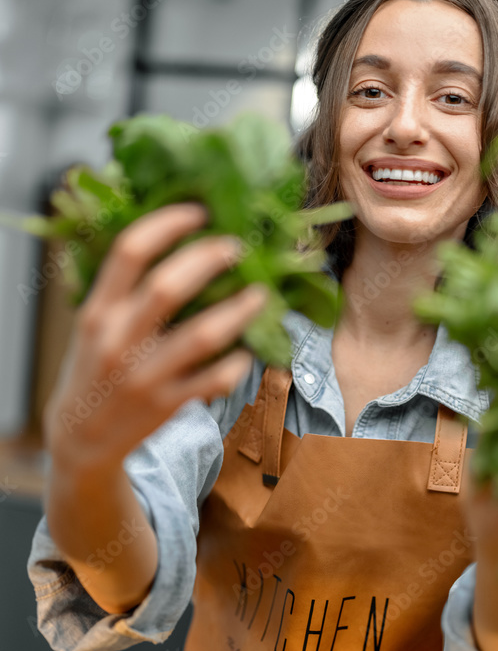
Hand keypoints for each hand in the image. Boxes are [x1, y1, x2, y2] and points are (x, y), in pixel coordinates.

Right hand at [44, 203, 268, 473]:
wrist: (82, 438)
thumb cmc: (94, 369)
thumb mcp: (93, 324)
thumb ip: (122, 289)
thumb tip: (174, 239)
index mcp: (99, 311)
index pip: (129, 251)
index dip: (168, 223)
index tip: (198, 212)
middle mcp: (119, 340)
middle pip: (168, 286)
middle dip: (209, 259)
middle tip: (236, 247)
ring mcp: (145, 375)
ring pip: (202, 335)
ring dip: (239, 310)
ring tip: (261, 294)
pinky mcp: (167, 405)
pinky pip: (214, 380)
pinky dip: (237, 364)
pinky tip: (249, 351)